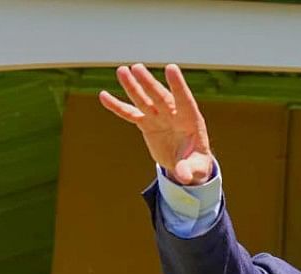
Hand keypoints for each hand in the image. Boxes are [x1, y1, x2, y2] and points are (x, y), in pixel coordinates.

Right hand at [98, 63, 214, 184]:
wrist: (185, 165)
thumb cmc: (196, 164)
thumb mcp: (196, 169)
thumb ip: (189, 170)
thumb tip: (183, 177)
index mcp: (190, 121)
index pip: (184, 100)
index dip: (178, 85)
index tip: (171, 68)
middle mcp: (173, 115)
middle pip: (159, 97)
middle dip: (148, 84)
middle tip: (137, 68)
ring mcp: (159, 118)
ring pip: (144, 100)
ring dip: (133, 86)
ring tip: (122, 70)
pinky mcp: (146, 124)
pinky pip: (130, 114)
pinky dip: (117, 106)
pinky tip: (104, 96)